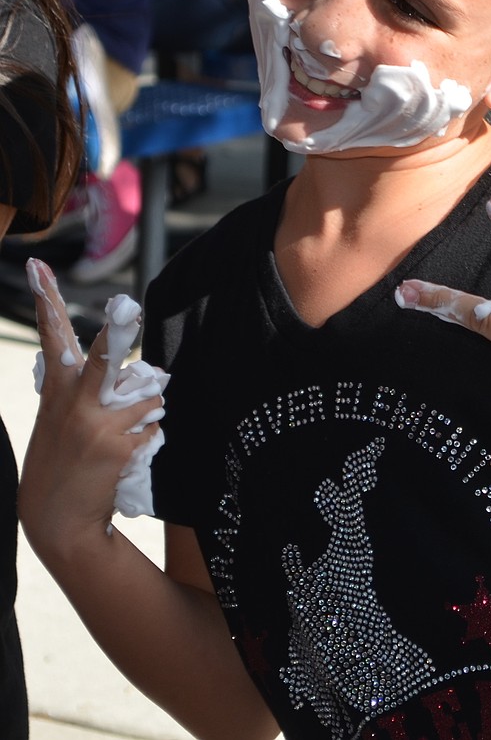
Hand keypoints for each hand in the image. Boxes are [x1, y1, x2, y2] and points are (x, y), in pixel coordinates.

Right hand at [19, 259, 165, 552]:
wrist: (58, 522)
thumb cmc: (61, 464)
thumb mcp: (57, 421)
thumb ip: (85, 392)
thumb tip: (140, 373)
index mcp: (56, 391)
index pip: (51, 337)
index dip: (46, 300)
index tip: (37, 268)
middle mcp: (76, 402)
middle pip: (106, 357)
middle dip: (118, 331)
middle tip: (126, 306)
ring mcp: (98, 425)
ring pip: (149, 397)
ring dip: (147, 413)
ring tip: (121, 438)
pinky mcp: (119, 446)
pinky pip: (154, 428)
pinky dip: (148, 439)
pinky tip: (125, 459)